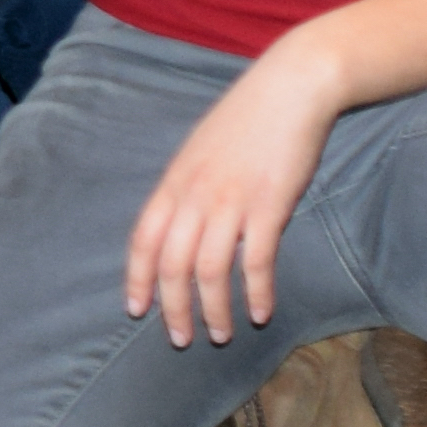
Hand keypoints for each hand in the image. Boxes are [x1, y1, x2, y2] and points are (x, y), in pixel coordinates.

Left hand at [121, 43, 343, 346]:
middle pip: (171, 263)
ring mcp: (230, 200)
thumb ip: (189, 186)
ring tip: (221, 334)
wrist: (290, 87)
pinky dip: (255, 292)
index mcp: (173, 181)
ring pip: (209, 270)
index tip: (136, 309)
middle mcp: (194, 194)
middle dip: (173, 307)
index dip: (137, 277)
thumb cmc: (247, 119)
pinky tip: (260, 313)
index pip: (142, 239)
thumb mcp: (201, 150)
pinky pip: (256, 261)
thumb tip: (183, 222)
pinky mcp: (269, 204)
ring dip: (214, 309)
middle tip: (180, 339)